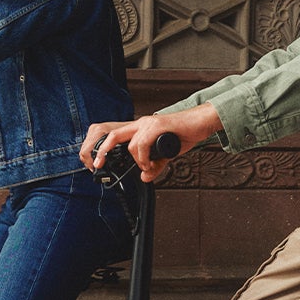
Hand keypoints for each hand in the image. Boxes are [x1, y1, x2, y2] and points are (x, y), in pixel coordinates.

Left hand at [80, 105, 221, 181]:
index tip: (99, 163)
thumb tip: (144, 177)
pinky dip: (143, 157)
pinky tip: (150, 163)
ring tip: (146, 166)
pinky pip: (143, 143)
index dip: (104, 149)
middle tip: (97, 164)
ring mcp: (149, 123)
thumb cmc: (184, 134)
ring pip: (130, 144)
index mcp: (140, 128)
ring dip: (136, 160)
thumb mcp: (166, 155)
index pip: (116, 137)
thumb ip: (154, 165)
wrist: (201, 122)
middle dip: (102, 151)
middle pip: (113, 135)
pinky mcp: (158, 125)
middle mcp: (141, 123)